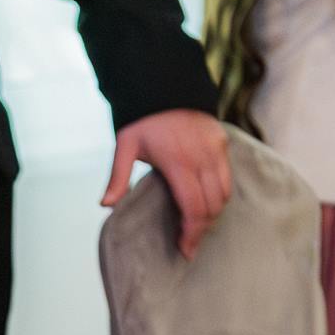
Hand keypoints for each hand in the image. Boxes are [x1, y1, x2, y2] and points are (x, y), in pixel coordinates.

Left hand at [102, 108, 231, 260]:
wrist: (165, 85)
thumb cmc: (143, 120)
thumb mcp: (125, 145)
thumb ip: (117, 176)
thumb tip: (106, 205)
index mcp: (178, 162)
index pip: (193, 208)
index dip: (191, 233)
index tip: (185, 249)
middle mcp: (202, 157)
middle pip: (212, 206)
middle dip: (202, 229)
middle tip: (190, 243)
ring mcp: (216, 150)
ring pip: (224, 194)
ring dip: (213, 214)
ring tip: (198, 226)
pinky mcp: (223, 143)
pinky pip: (228, 178)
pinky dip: (221, 196)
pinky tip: (207, 204)